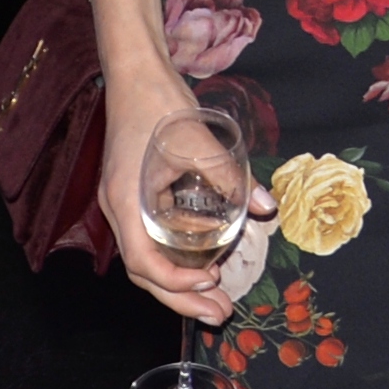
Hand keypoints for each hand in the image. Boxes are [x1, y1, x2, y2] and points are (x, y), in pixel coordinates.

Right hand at [100, 70, 275, 325]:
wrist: (136, 73)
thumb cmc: (160, 104)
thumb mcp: (199, 141)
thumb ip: (232, 176)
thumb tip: (268, 207)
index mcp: (125, 201)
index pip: (142, 261)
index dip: (175, 280)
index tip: (210, 280)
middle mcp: (120, 209)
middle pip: (145, 270)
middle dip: (181, 296)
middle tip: (219, 314)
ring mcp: (126, 203)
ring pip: (150, 256)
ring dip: (181, 278)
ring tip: (217, 295)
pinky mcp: (137, 195)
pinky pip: (155, 236)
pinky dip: (179, 251)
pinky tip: (208, 254)